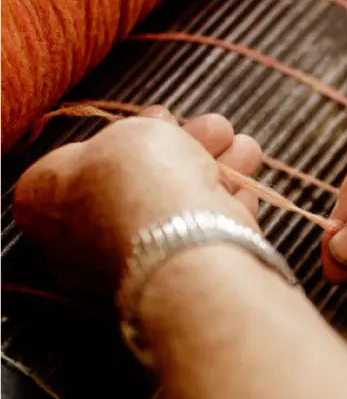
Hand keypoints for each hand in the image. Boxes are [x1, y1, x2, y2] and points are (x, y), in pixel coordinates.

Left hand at [14, 107, 261, 294]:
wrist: (182, 246)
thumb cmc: (139, 183)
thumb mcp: (129, 132)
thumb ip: (138, 132)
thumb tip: (154, 131)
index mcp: (45, 204)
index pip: (87, 162)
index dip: (132, 134)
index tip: (165, 117)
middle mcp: (81, 243)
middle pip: (142, 185)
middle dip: (187, 150)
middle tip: (217, 128)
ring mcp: (130, 266)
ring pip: (178, 209)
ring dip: (216, 172)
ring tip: (244, 147)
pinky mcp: (175, 281)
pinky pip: (200, 238)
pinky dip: (227, 209)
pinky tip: (248, 187)